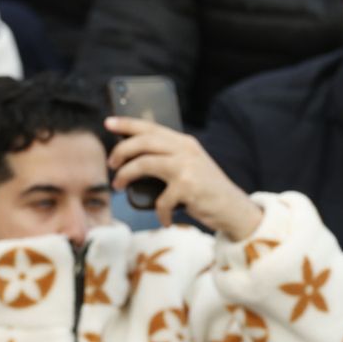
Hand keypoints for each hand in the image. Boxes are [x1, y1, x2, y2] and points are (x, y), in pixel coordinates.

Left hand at [105, 116, 260, 236]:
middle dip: (121, 151)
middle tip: (111, 164)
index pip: (151, 127)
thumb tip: (132, 158)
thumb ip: (169, 156)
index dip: (127, 124)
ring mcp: (187, 168)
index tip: (109, 123)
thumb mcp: (190, 165)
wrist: (233, 208)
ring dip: (125, 175)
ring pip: (144, 164)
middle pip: (143, 142)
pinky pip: (160, 200)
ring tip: (118, 186)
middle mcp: (185, 151)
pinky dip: (159, 212)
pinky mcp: (188, 188)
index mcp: (184, 142)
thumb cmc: (205, 189)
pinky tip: (163, 218)